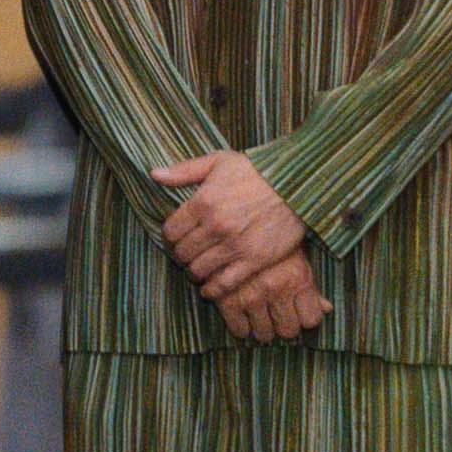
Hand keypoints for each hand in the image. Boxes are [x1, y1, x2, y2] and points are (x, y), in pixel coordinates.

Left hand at [151, 148, 311, 296]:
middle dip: (182, 255)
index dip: (170, 237)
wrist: (297, 184)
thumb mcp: (219, 161)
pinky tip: (211, 287)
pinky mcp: (254, 260)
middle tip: (188, 254)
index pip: (171, 231)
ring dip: (195, 272)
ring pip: (199, 270)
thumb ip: (184, 171)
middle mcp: (215, 226)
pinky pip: (224, 284)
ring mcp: (234, 245)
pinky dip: (213, 289)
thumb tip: (154, 174)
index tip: (177, 238)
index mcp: (202, 202)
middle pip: (182, 253)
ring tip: (200, 268)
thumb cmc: (257, 170)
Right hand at [221, 243, 331, 345]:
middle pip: (288, 331)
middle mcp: (276, 288)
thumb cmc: (269, 237)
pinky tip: (243, 315)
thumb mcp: (295, 254)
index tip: (299, 313)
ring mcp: (251, 296)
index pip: (311, 319)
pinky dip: (241, 327)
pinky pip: (239, 330)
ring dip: (263, 328)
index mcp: (297, 276)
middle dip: (285, 325)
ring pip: (264, 334)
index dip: (306, 317)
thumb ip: (310, 285)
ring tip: (261, 314)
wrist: (231, 222)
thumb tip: (327, 309)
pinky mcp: (227, 299)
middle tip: (279, 316)